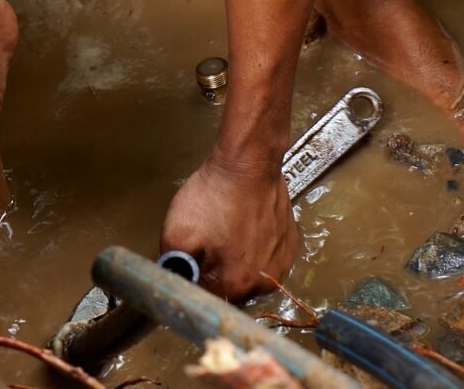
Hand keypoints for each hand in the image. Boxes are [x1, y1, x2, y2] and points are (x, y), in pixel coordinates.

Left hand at [160, 155, 297, 300]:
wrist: (248, 163)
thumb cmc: (214, 196)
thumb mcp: (176, 235)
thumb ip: (174, 270)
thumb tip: (178, 287)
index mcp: (237, 285)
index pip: (207, 299)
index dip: (194, 280)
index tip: (190, 261)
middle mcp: (266, 282)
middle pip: (230, 289)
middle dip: (214, 271)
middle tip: (206, 241)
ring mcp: (282, 263)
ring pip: (248, 273)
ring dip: (235, 259)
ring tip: (225, 230)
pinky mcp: (289, 244)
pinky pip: (264, 257)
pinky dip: (253, 247)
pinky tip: (243, 226)